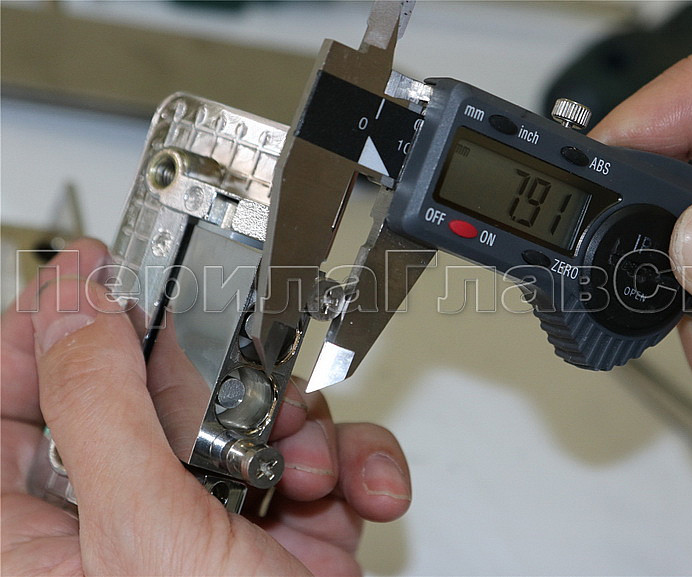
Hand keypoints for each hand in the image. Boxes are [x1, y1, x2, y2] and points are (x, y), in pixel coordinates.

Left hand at [1, 239, 410, 574]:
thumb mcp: (141, 540)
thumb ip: (100, 408)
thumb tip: (73, 305)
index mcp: (33, 531)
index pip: (7, 398)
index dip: (42, 324)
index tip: (89, 268)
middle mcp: (119, 517)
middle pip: (146, 387)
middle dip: (210, 377)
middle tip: (235, 368)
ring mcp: (207, 518)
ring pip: (245, 411)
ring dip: (298, 423)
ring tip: (308, 463)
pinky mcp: (281, 524)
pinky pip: (315, 454)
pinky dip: (350, 463)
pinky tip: (358, 492)